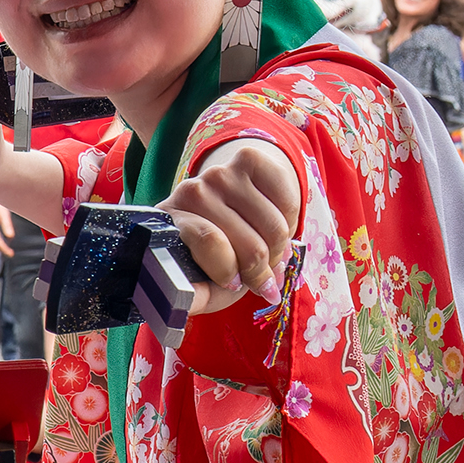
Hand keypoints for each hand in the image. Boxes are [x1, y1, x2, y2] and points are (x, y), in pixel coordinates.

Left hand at [156, 138, 299, 307]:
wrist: (228, 204)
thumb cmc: (213, 254)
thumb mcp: (201, 281)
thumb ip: (196, 294)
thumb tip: (186, 304)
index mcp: (170, 223)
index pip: (210, 242)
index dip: (231, 272)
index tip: (236, 283)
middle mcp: (191, 191)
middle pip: (250, 243)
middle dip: (264, 270)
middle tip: (262, 277)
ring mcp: (219, 172)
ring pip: (275, 227)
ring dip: (281, 249)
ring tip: (269, 252)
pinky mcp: (248, 158)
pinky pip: (289, 202)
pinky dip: (292, 222)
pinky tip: (275, 225)